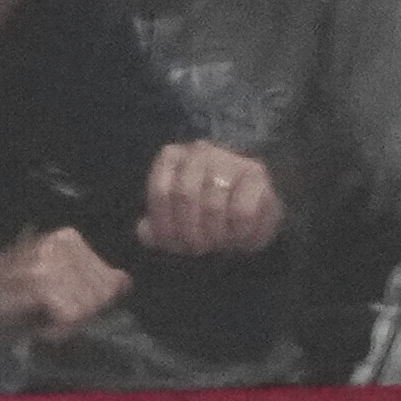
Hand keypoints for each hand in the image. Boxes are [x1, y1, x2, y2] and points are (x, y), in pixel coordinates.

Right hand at [0, 225, 129, 343]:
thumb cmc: (7, 292)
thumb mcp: (53, 277)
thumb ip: (90, 277)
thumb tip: (125, 281)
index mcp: (70, 238)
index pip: (110, 278)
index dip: (93, 304)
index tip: (65, 310)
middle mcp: (65, 243)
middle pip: (102, 293)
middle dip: (82, 315)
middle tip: (53, 318)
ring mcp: (53, 261)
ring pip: (88, 305)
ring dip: (68, 323)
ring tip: (45, 320)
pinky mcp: (42, 282)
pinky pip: (71, 314)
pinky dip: (58, 329)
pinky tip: (42, 327)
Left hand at [138, 139, 280, 257]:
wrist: (254, 207)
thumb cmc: (207, 216)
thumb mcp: (175, 222)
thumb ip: (155, 227)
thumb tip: (144, 231)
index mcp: (173, 158)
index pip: (160, 191)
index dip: (164, 226)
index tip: (175, 245)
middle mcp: (200, 152)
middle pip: (185, 195)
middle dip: (189, 232)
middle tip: (198, 249)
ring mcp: (229, 160)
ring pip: (212, 205)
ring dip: (214, 236)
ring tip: (219, 245)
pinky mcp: (256, 174)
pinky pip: (241, 211)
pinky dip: (237, 234)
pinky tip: (239, 239)